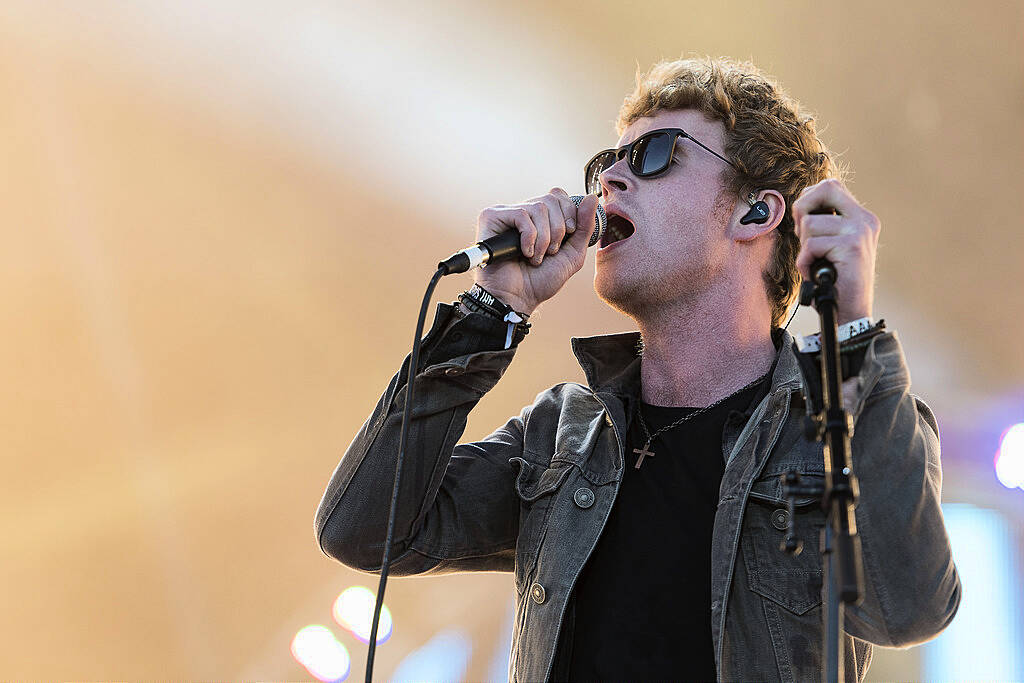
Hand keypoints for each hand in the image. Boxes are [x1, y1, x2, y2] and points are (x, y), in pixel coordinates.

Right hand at [474, 188, 598, 315]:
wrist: (518, 298)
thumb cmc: (541, 280)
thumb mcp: (573, 253)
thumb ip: (584, 226)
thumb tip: (592, 198)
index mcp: (539, 218)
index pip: (558, 195)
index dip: (569, 213)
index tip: (567, 236)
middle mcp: (523, 212)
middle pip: (551, 199)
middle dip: (558, 230)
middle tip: (550, 252)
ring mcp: (506, 214)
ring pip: (538, 207)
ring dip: (544, 239)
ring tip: (536, 257)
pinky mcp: (491, 217)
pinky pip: (521, 215)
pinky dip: (529, 237)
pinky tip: (524, 253)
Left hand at [792, 178, 879, 323]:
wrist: (850, 311)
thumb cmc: (834, 279)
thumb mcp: (831, 244)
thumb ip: (823, 222)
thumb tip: (800, 204)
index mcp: (861, 216)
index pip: (829, 185)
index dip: (808, 200)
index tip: (805, 224)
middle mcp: (864, 220)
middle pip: (824, 189)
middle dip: (803, 211)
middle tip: (806, 238)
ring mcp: (860, 232)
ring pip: (810, 224)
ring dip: (804, 247)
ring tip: (817, 262)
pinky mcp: (851, 248)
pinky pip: (810, 246)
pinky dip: (804, 263)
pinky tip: (816, 273)